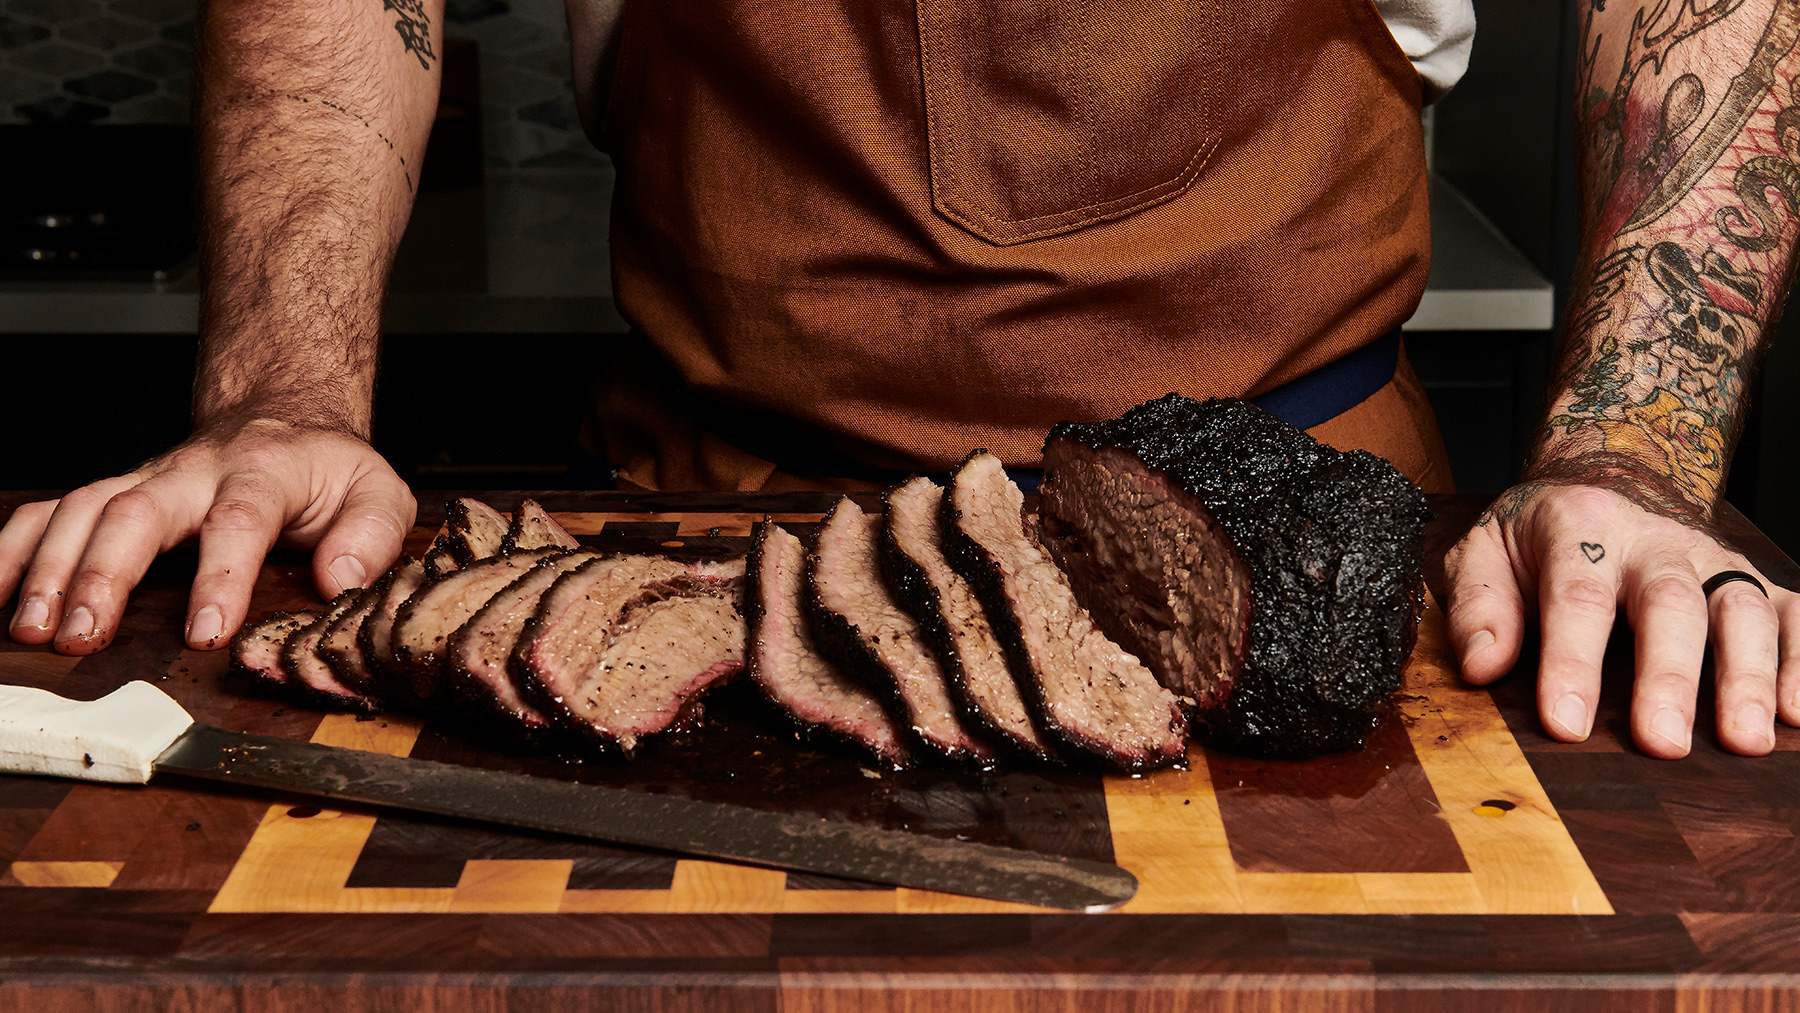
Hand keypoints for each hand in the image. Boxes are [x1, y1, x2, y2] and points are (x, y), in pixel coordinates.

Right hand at [0, 419, 414, 654]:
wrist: (285, 419)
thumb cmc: (330, 471)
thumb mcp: (379, 492)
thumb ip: (372, 535)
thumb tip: (339, 579)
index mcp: (266, 472)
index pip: (238, 520)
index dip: (219, 578)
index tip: (204, 633)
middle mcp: (194, 471)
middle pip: (137, 512)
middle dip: (103, 576)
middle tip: (82, 637)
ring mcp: (146, 479)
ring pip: (84, 510)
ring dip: (51, 570)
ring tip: (33, 629)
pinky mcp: (115, 493)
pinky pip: (52, 512)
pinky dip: (15, 549)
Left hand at [1445, 481, 1799, 757]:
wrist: (1609, 475)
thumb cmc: (1540, 534)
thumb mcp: (1485, 551)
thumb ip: (1478, 606)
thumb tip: (1482, 667)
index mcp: (1579, 527)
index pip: (1575, 596)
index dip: (1571, 662)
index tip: (1565, 724)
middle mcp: (1654, 541)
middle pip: (1670, 603)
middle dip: (1669, 676)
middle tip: (1663, 743)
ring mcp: (1711, 559)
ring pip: (1741, 608)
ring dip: (1748, 676)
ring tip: (1745, 742)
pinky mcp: (1751, 580)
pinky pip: (1792, 614)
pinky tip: (1798, 716)